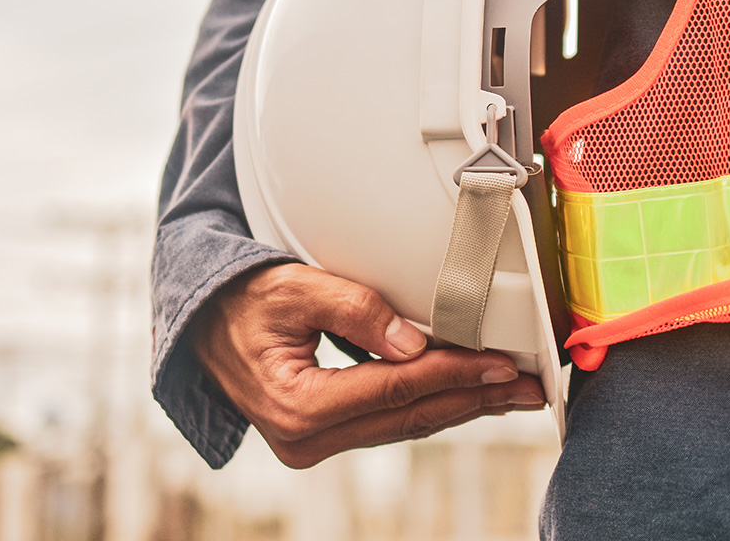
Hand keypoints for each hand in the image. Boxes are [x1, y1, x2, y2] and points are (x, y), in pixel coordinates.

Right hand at [190, 262, 545, 467]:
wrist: (202, 322)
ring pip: (403, 424)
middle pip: (407, 416)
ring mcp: (313, 441)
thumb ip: (354, 310)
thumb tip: (416, 344)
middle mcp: (305, 437)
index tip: (500, 363)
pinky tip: (461, 395)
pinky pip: (387, 421)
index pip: (393, 389)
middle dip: (472, 399)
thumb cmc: (241, 299)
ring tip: (509, 393)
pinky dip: (428, 404)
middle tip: (528, 388)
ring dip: (459, 406)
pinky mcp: (321, 433)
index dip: (452, 374)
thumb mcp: (294, 288)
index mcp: (296, 405)